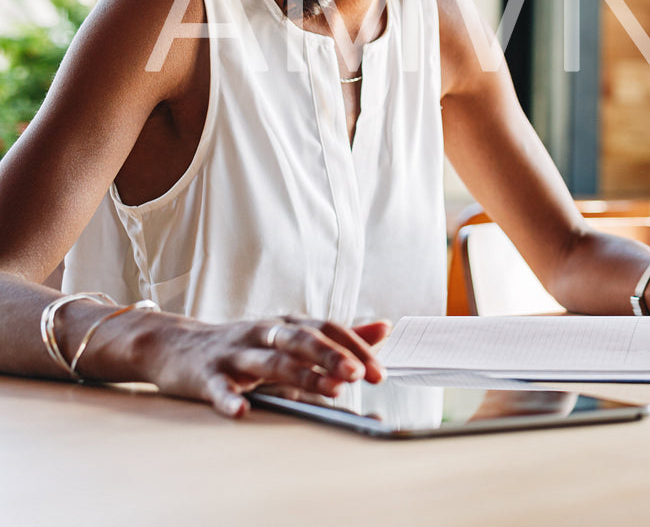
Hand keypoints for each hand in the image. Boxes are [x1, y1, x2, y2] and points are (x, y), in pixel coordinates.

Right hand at [131, 313, 389, 418]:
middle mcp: (264, 333)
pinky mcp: (207, 374)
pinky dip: (230, 399)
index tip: (378, 373)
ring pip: (270, 362)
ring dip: (301, 376)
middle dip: (333, 356)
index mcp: (287, 325)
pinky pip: (219, 388)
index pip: (328, 330)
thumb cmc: (244, 346)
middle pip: (303, 340)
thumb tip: (385, 329)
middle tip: (358, 375)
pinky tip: (242, 411)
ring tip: (330, 390)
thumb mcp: (291, 337)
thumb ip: (337, 338)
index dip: (355, 349)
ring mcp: (235, 353)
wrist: (177, 347)